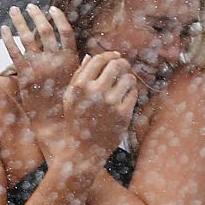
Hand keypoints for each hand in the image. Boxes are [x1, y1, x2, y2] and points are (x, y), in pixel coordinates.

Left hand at [1, 4, 77, 153]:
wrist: (56, 124)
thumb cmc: (70, 104)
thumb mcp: (79, 82)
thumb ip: (80, 67)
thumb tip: (89, 57)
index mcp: (70, 59)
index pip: (65, 31)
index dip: (59, 18)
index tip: (52, 8)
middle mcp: (54, 60)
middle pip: (44, 29)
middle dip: (36, 15)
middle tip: (30, 6)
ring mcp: (38, 66)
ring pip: (27, 36)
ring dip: (20, 21)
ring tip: (15, 10)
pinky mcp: (24, 75)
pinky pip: (13, 52)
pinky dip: (8, 38)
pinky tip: (4, 29)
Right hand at [57, 51, 138, 167]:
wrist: (83, 149)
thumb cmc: (76, 121)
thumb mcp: (70, 98)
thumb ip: (78, 76)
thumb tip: (89, 56)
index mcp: (79, 86)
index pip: (98, 59)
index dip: (109, 55)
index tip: (115, 56)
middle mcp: (94, 92)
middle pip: (117, 64)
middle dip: (122, 64)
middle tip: (124, 67)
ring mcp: (110, 103)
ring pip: (128, 78)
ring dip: (128, 78)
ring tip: (124, 84)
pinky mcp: (123, 113)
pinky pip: (134, 93)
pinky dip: (131, 93)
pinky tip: (124, 98)